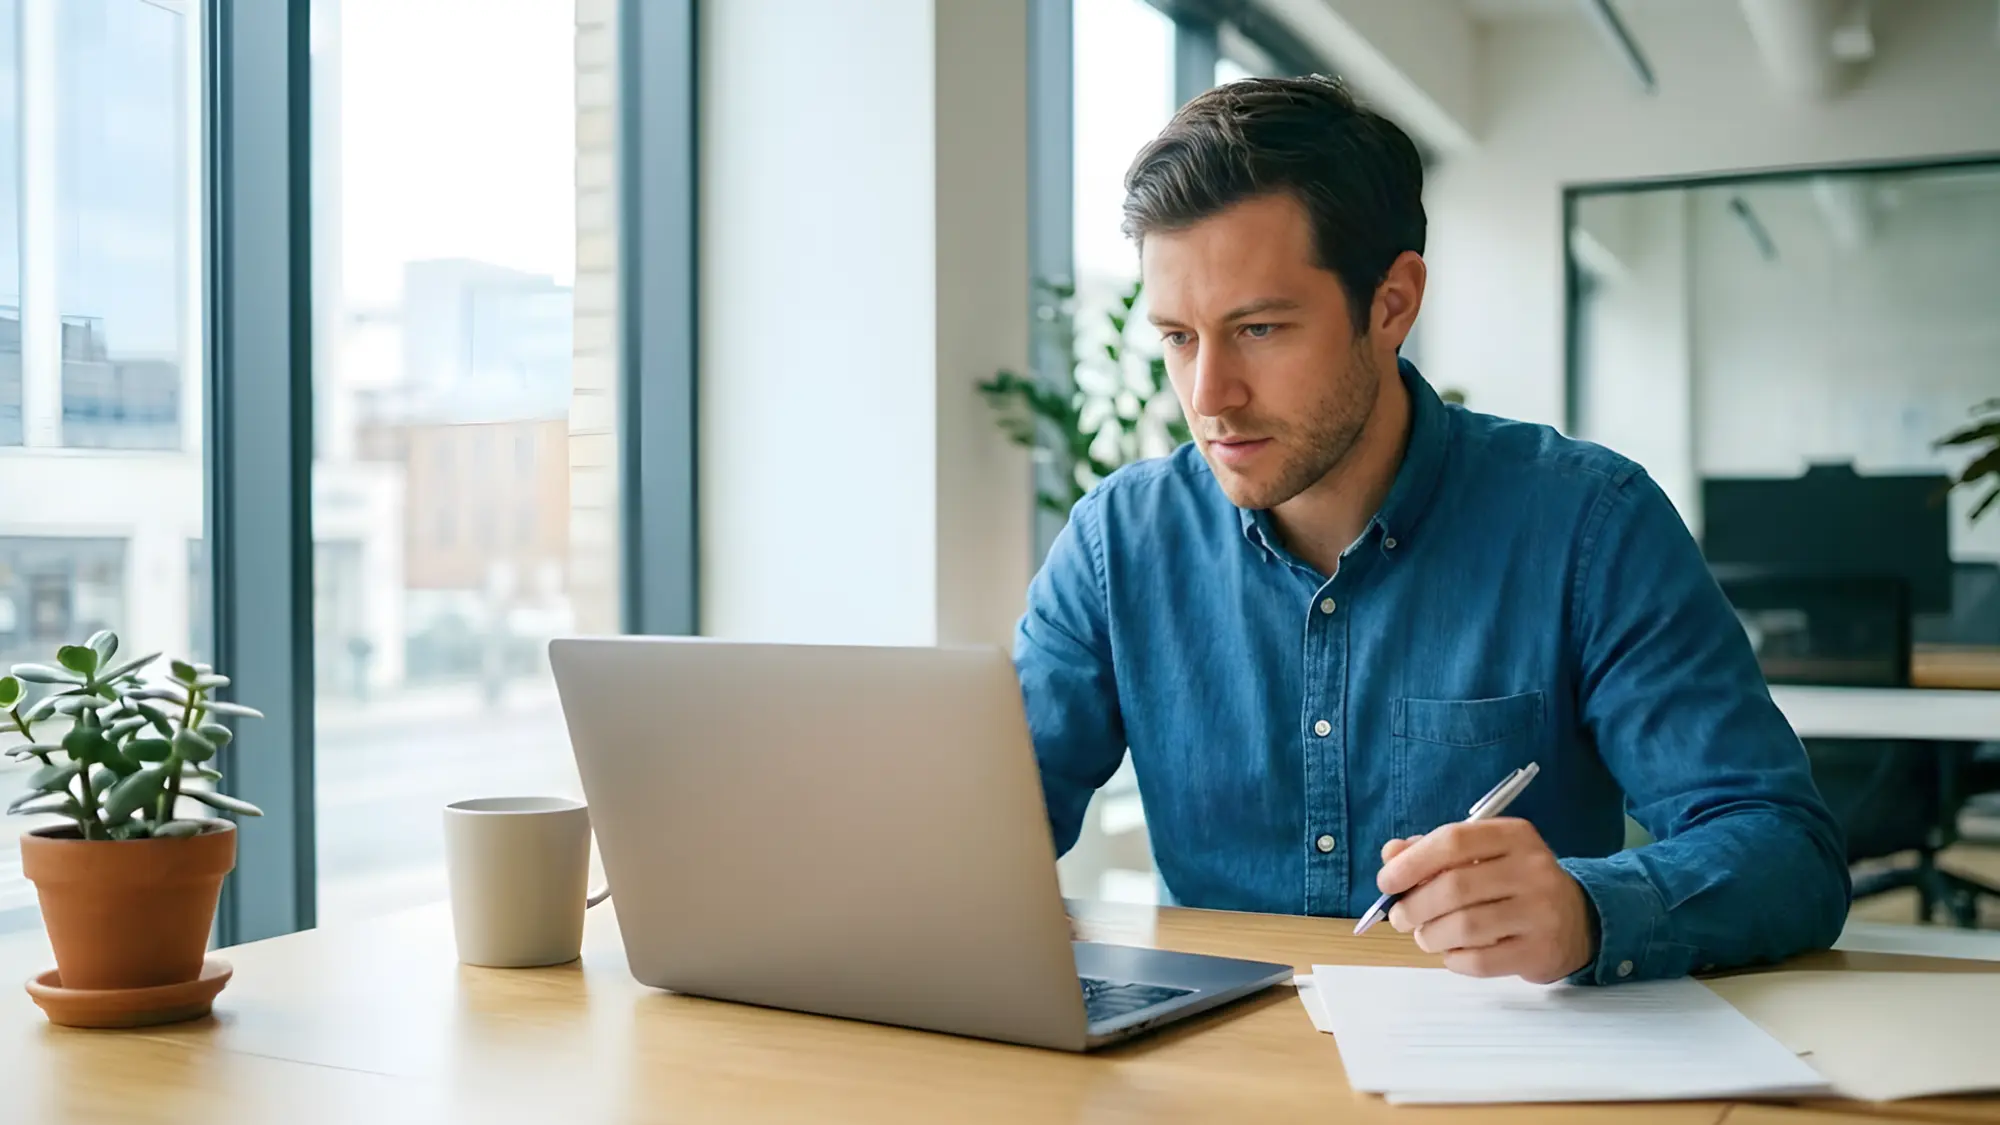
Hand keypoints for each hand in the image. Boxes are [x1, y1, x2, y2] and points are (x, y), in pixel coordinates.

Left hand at [1375, 818, 1594, 983]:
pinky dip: (1454, 959)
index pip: (1453, 840)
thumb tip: (1391, 855)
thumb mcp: (1481, 855)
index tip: (1387, 882)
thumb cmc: (1514, 883)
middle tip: (1400, 918)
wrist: (1579, 920)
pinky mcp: (1541, 951)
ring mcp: (1541, 911)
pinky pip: (1481, 961)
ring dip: (1430, 935)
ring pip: (1465, 926)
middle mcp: (1532, 869)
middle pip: (1454, 887)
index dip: (1412, 862)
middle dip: (1414, 906)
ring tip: (1425, 936)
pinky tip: (1453, 953)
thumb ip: (1434, 852)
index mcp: (1514, 835)